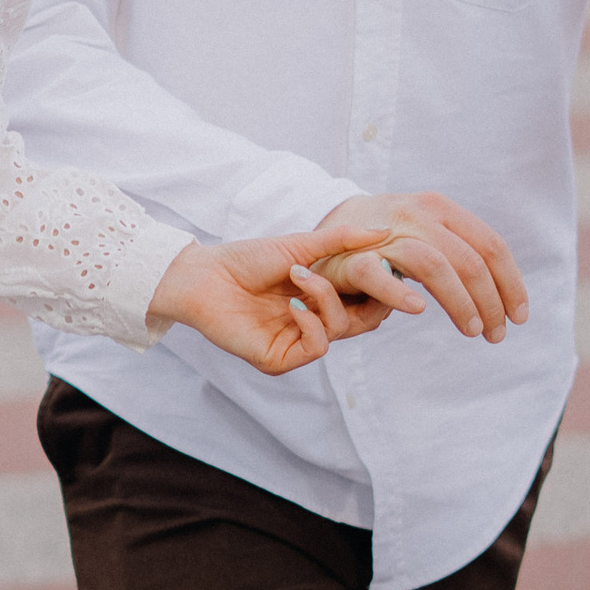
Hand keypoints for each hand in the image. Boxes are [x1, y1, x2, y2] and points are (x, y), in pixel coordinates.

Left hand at [146, 234, 392, 376]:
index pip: (366, 300)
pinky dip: (311, 322)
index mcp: (321, 297)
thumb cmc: (247, 259)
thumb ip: (343, 241)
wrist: (205, 276)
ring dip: (326, 298)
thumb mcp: (302, 245)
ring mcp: (297, 341)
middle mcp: (314, 321)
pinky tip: (293, 303)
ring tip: (299, 274)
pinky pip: (317, 347)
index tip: (385, 262)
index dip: (381, 285)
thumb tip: (385, 231)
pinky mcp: (280, 359)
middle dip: (371, 295)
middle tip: (368, 270)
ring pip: (341, 330)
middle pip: (365, 321)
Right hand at [303, 191, 529, 344]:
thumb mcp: (429, 234)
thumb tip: (502, 294)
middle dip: (491, 301)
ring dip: (460, 302)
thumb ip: (459, 253)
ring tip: (472, 330)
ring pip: (435, 265)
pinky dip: (399, 293)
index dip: (511, 283)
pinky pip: (378, 274)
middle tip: (496, 333)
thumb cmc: (388, 241)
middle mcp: (417, 215)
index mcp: (441, 209)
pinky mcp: (354, 258)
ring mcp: (385, 233)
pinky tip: (419, 310)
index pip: (491, 245)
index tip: (519, 315)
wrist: (327, 227)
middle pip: (469, 259)